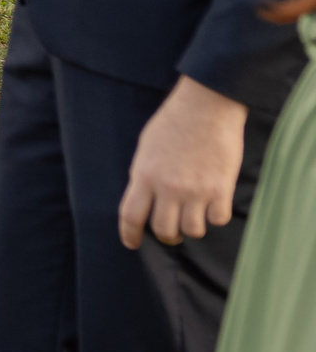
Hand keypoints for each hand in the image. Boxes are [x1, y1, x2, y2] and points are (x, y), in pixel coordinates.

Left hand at [119, 77, 248, 247]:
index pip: (130, 215)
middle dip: (166, 236)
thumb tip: (144, 199)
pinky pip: (218, 220)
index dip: (129, 234)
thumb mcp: (146, 148)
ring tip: (193, 216)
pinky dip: (215, 216)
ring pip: (192, 230)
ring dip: (192, 227)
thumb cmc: (173, 123)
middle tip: (171, 232)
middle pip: (163, 230)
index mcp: (144, 175)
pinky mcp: (220, 190)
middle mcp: (168, 188)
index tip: (132, 244)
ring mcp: (195, 191)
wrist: (206, 107)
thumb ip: (144, 175)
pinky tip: (213, 204)